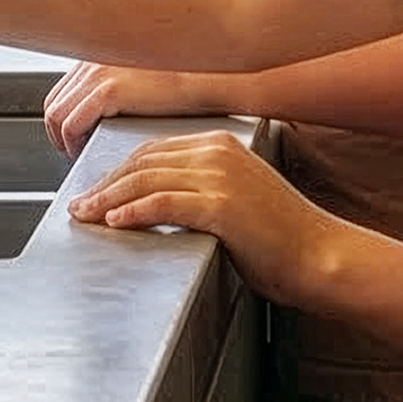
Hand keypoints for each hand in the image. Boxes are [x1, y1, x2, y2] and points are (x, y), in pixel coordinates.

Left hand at [44, 61, 215, 154]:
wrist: (209, 78)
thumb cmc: (188, 82)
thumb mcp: (143, 79)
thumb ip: (120, 88)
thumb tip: (105, 111)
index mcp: (101, 54)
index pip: (63, 89)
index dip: (61, 117)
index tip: (71, 136)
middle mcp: (94, 59)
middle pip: (54, 101)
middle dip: (57, 131)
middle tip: (70, 151)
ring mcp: (98, 73)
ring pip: (56, 115)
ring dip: (62, 140)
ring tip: (77, 155)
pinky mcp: (108, 90)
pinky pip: (71, 124)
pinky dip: (72, 143)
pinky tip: (84, 152)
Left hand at [66, 130, 338, 306]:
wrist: (322, 256)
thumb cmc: (284, 239)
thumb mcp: (240, 201)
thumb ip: (202, 193)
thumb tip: (159, 206)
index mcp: (221, 146)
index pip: (153, 151)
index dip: (118, 171)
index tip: (95, 191)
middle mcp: (218, 152)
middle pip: (142, 163)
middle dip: (105, 185)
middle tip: (80, 206)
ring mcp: (221, 176)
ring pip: (146, 181)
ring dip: (109, 199)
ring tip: (87, 216)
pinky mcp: (221, 206)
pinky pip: (163, 204)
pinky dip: (134, 212)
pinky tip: (115, 222)